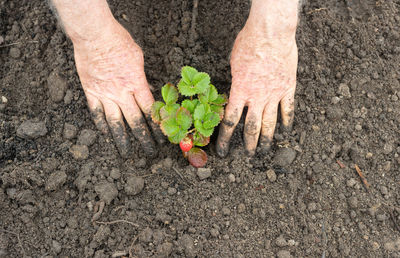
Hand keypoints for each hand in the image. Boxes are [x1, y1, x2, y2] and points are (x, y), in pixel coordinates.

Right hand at [72, 23, 162, 157]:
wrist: (94, 35)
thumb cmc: (119, 41)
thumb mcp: (138, 58)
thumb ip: (141, 79)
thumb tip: (145, 91)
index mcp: (136, 84)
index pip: (150, 110)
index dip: (158, 125)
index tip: (163, 137)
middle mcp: (121, 93)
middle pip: (135, 121)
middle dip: (144, 138)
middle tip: (149, 152)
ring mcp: (105, 94)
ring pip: (115, 122)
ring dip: (122, 139)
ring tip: (126, 152)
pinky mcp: (90, 91)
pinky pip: (96, 113)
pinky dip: (101, 125)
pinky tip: (106, 135)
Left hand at [216, 26, 297, 156]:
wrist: (271, 33)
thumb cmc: (249, 43)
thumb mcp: (233, 63)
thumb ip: (235, 81)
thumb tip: (236, 88)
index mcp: (240, 92)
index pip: (230, 122)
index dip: (225, 139)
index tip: (223, 150)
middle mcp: (257, 98)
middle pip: (251, 128)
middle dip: (248, 144)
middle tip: (247, 155)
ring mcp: (274, 94)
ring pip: (270, 123)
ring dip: (267, 139)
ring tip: (264, 150)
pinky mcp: (288, 88)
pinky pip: (288, 109)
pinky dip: (287, 122)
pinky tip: (286, 132)